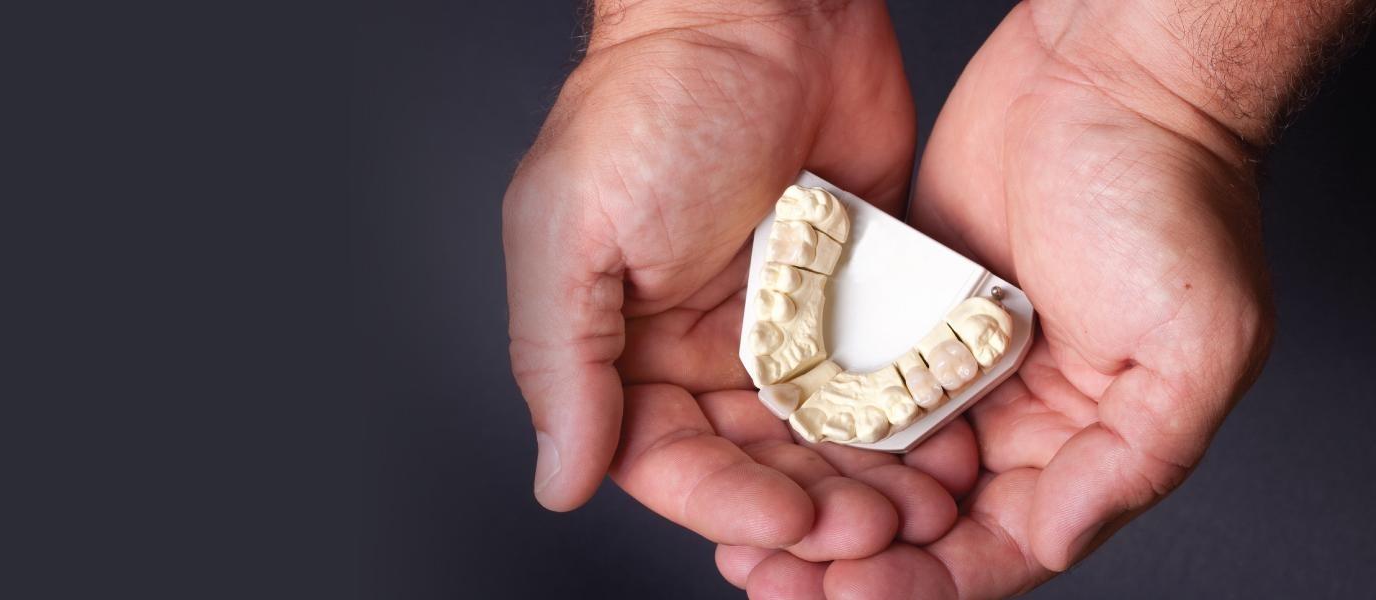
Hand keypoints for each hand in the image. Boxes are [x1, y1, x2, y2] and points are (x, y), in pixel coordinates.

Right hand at [504, 0, 952, 553]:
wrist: (766, 9)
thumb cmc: (650, 102)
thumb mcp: (572, 233)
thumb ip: (560, 363)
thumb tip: (557, 481)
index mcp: (622, 346)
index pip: (666, 461)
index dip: (725, 502)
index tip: (788, 520)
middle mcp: (699, 350)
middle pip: (755, 466)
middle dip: (812, 505)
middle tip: (874, 528)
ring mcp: (782, 329)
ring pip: (825, 439)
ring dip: (869, 480)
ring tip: (922, 504)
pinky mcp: (854, 300)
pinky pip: (884, 381)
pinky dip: (913, 420)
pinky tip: (946, 447)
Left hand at [715, 3, 1282, 596]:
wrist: (1109, 72)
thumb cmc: (1171, 194)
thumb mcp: (1191, 345)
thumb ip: (1129, 459)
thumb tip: (1050, 541)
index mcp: (1085, 441)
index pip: (994, 546)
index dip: (922, 583)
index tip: (848, 596)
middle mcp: (1015, 414)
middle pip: (922, 520)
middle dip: (849, 558)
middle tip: (772, 581)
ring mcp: (952, 360)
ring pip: (873, 461)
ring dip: (816, 501)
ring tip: (748, 536)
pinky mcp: (902, 306)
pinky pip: (847, 379)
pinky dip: (806, 421)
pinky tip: (753, 444)